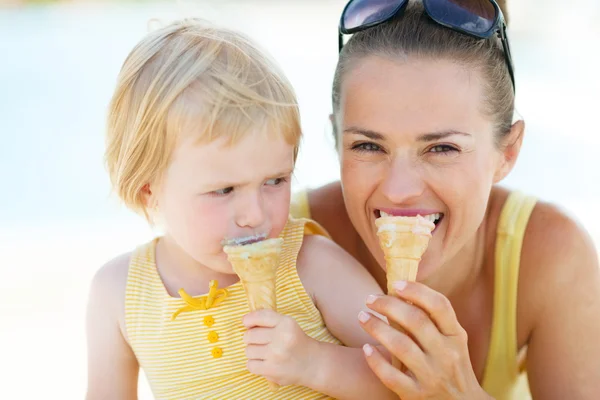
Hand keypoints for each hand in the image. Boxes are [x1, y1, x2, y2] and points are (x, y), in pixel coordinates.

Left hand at [242, 309, 316, 385]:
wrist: (311, 363)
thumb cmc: (295, 341)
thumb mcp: (287, 323)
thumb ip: (268, 318)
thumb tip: (245, 320)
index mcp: (286, 323)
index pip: (258, 317)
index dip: (248, 319)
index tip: (247, 323)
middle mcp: (281, 337)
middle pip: (249, 335)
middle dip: (251, 338)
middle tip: (262, 341)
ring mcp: (275, 355)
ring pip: (248, 350)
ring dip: (253, 352)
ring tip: (265, 353)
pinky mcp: (271, 370)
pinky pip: (250, 365)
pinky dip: (255, 364)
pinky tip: (265, 362)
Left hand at [359, 281, 491, 398]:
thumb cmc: (451, 366)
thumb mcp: (452, 342)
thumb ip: (434, 321)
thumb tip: (401, 291)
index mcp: (456, 337)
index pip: (440, 306)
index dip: (417, 291)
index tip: (395, 284)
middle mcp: (446, 355)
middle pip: (416, 321)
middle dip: (389, 305)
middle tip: (370, 299)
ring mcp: (432, 376)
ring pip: (401, 346)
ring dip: (377, 328)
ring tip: (362, 316)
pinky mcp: (416, 395)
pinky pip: (391, 376)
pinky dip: (376, 361)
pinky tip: (365, 348)